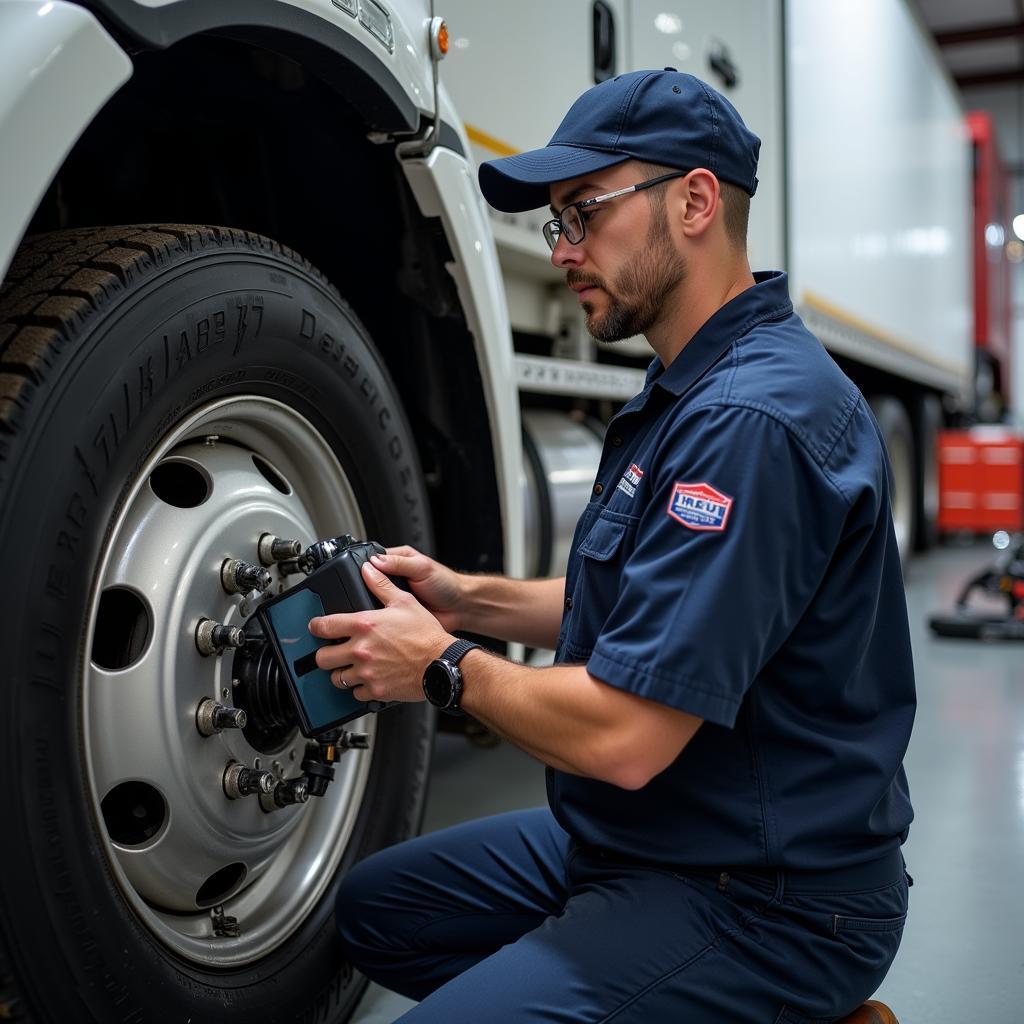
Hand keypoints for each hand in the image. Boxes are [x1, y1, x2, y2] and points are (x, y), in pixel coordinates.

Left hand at [309, 560, 452, 701]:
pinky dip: (359, 689)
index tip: (317, 628)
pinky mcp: (375, 690)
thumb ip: (382, 585)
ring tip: (350, 668)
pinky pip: (355, 694)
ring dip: (341, 673)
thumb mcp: (404, 602)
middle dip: (326, 654)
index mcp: (364, 625)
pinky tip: (368, 680)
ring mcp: (366, 672)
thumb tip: (368, 569)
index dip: (316, 627)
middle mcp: (361, 650)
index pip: (323, 626)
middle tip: (333, 652)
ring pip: (336, 679)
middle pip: (322, 658)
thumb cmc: (426, 635)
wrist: (442, 663)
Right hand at [368, 546, 464, 631]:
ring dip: (376, 601)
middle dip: (369, 586)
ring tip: (381, 603)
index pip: (374, 560)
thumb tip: (375, 561)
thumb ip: (399, 563)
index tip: (363, 574)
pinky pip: (383, 613)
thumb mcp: (422, 567)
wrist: (460, 607)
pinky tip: (385, 614)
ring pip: (375, 597)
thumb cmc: (446, 583)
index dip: (367, 567)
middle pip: (371, 580)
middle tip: (373, 591)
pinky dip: (382, 614)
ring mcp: (395, 594)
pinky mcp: (397, 611)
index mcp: (398, 559)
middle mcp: (395, 576)